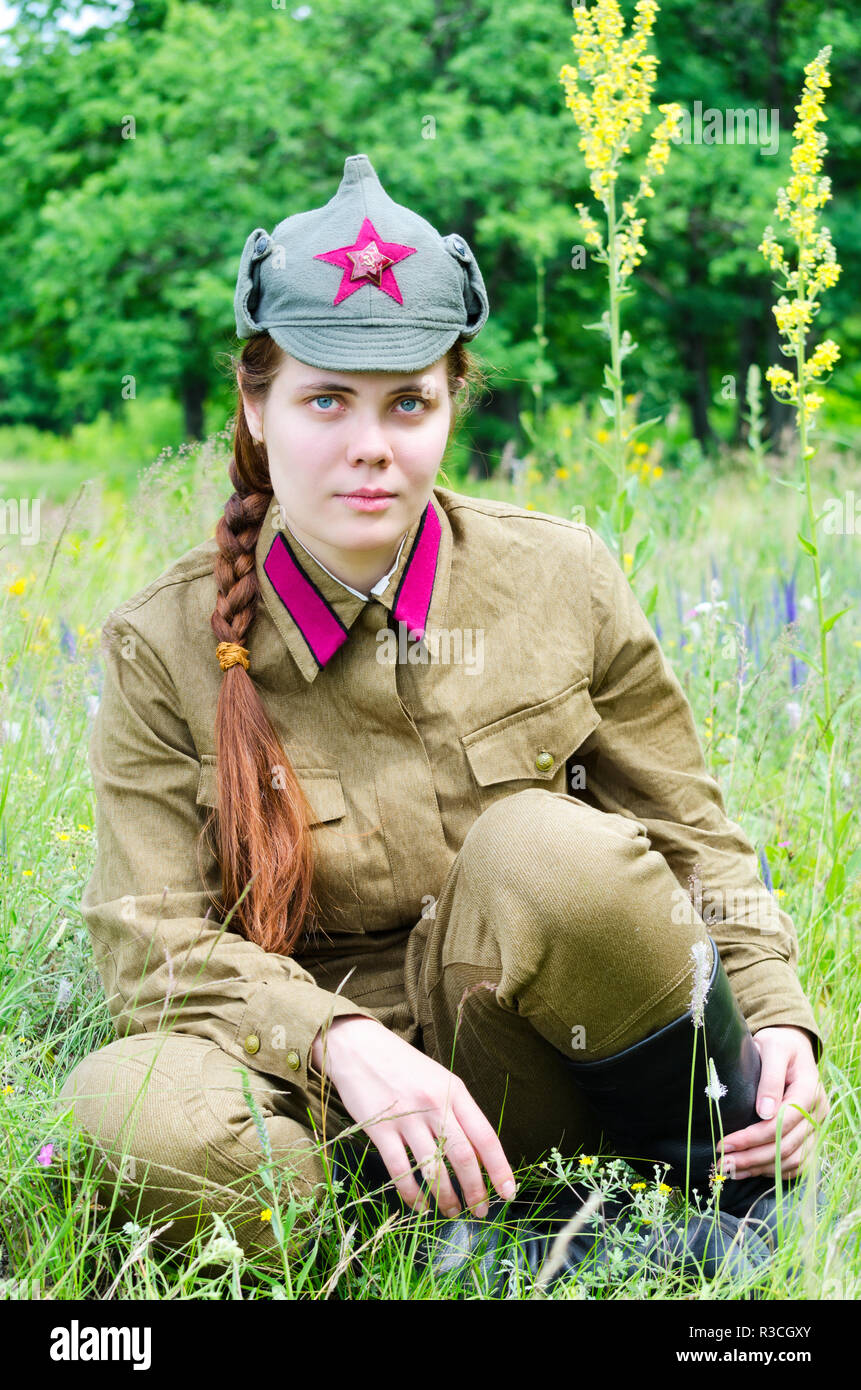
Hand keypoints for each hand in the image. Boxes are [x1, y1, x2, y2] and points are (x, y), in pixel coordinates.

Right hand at [311, 1015, 516, 1218]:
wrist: (358, 1047)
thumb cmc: (402, 1065)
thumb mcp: (439, 1079)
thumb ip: (457, 1112)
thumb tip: (478, 1155)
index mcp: (454, 1091)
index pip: (485, 1135)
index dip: (500, 1168)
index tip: (508, 1193)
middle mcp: (435, 1104)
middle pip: (463, 1156)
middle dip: (476, 1190)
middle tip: (481, 1211)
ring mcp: (407, 1117)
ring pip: (434, 1168)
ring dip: (446, 1197)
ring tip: (452, 1212)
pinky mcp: (380, 1129)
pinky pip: (401, 1171)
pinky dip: (413, 1195)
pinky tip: (421, 1206)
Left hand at [717, 1026, 828, 1179]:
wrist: (792, 1045)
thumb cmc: (778, 1044)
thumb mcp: (772, 1048)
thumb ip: (771, 1078)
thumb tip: (765, 1112)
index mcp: (808, 1090)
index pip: (780, 1124)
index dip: (751, 1138)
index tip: (724, 1144)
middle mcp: (817, 1112)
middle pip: (785, 1147)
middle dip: (751, 1158)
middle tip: (722, 1163)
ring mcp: (816, 1125)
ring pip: (792, 1160)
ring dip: (761, 1168)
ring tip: (732, 1171)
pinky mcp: (810, 1134)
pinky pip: (798, 1162)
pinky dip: (775, 1170)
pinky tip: (751, 1170)